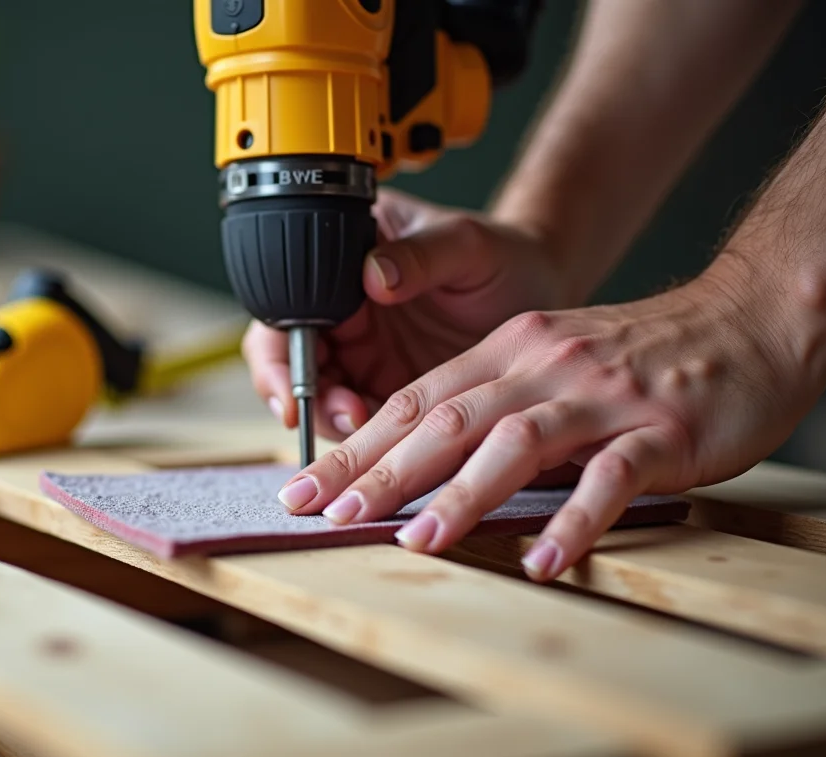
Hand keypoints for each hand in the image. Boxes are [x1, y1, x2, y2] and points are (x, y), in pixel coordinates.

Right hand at [244, 188, 568, 440]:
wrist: (546, 293)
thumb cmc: (505, 256)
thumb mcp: (466, 243)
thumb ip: (422, 255)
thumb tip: (373, 275)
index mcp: (345, 261)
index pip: (287, 305)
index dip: (279, 351)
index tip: (295, 385)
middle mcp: (342, 310)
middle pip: (289, 361)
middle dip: (301, 395)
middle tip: (342, 415)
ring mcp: (362, 354)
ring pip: (317, 398)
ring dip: (330, 420)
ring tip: (363, 425)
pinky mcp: (387, 392)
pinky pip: (357, 424)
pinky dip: (362, 441)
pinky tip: (388, 443)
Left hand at [276, 261, 825, 580]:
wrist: (746, 321)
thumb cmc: (639, 354)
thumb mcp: (549, 359)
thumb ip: (490, 402)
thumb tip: (416, 462)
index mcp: (509, 352)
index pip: (414, 401)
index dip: (356, 446)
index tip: (306, 488)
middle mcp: (543, 369)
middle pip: (447, 420)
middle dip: (381, 472)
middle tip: (328, 514)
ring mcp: (601, 399)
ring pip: (517, 443)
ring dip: (461, 495)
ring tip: (415, 541)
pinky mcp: (661, 431)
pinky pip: (612, 477)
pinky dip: (575, 519)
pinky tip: (543, 558)